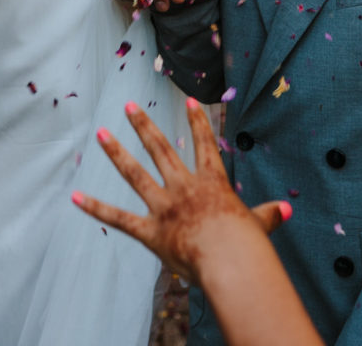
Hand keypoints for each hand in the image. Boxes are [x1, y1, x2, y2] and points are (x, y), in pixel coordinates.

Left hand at [73, 98, 290, 285]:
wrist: (229, 258)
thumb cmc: (248, 244)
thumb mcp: (261, 224)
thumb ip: (268, 215)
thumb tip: (286, 210)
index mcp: (213, 183)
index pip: (206, 145)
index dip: (198, 123)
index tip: (190, 102)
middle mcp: (184, 188)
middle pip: (161, 150)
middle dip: (143, 126)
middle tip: (128, 106)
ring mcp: (164, 207)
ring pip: (135, 174)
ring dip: (117, 152)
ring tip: (101, 133)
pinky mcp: (150, 230)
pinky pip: (119, 218)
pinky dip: (96, 208)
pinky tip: (75, 197)